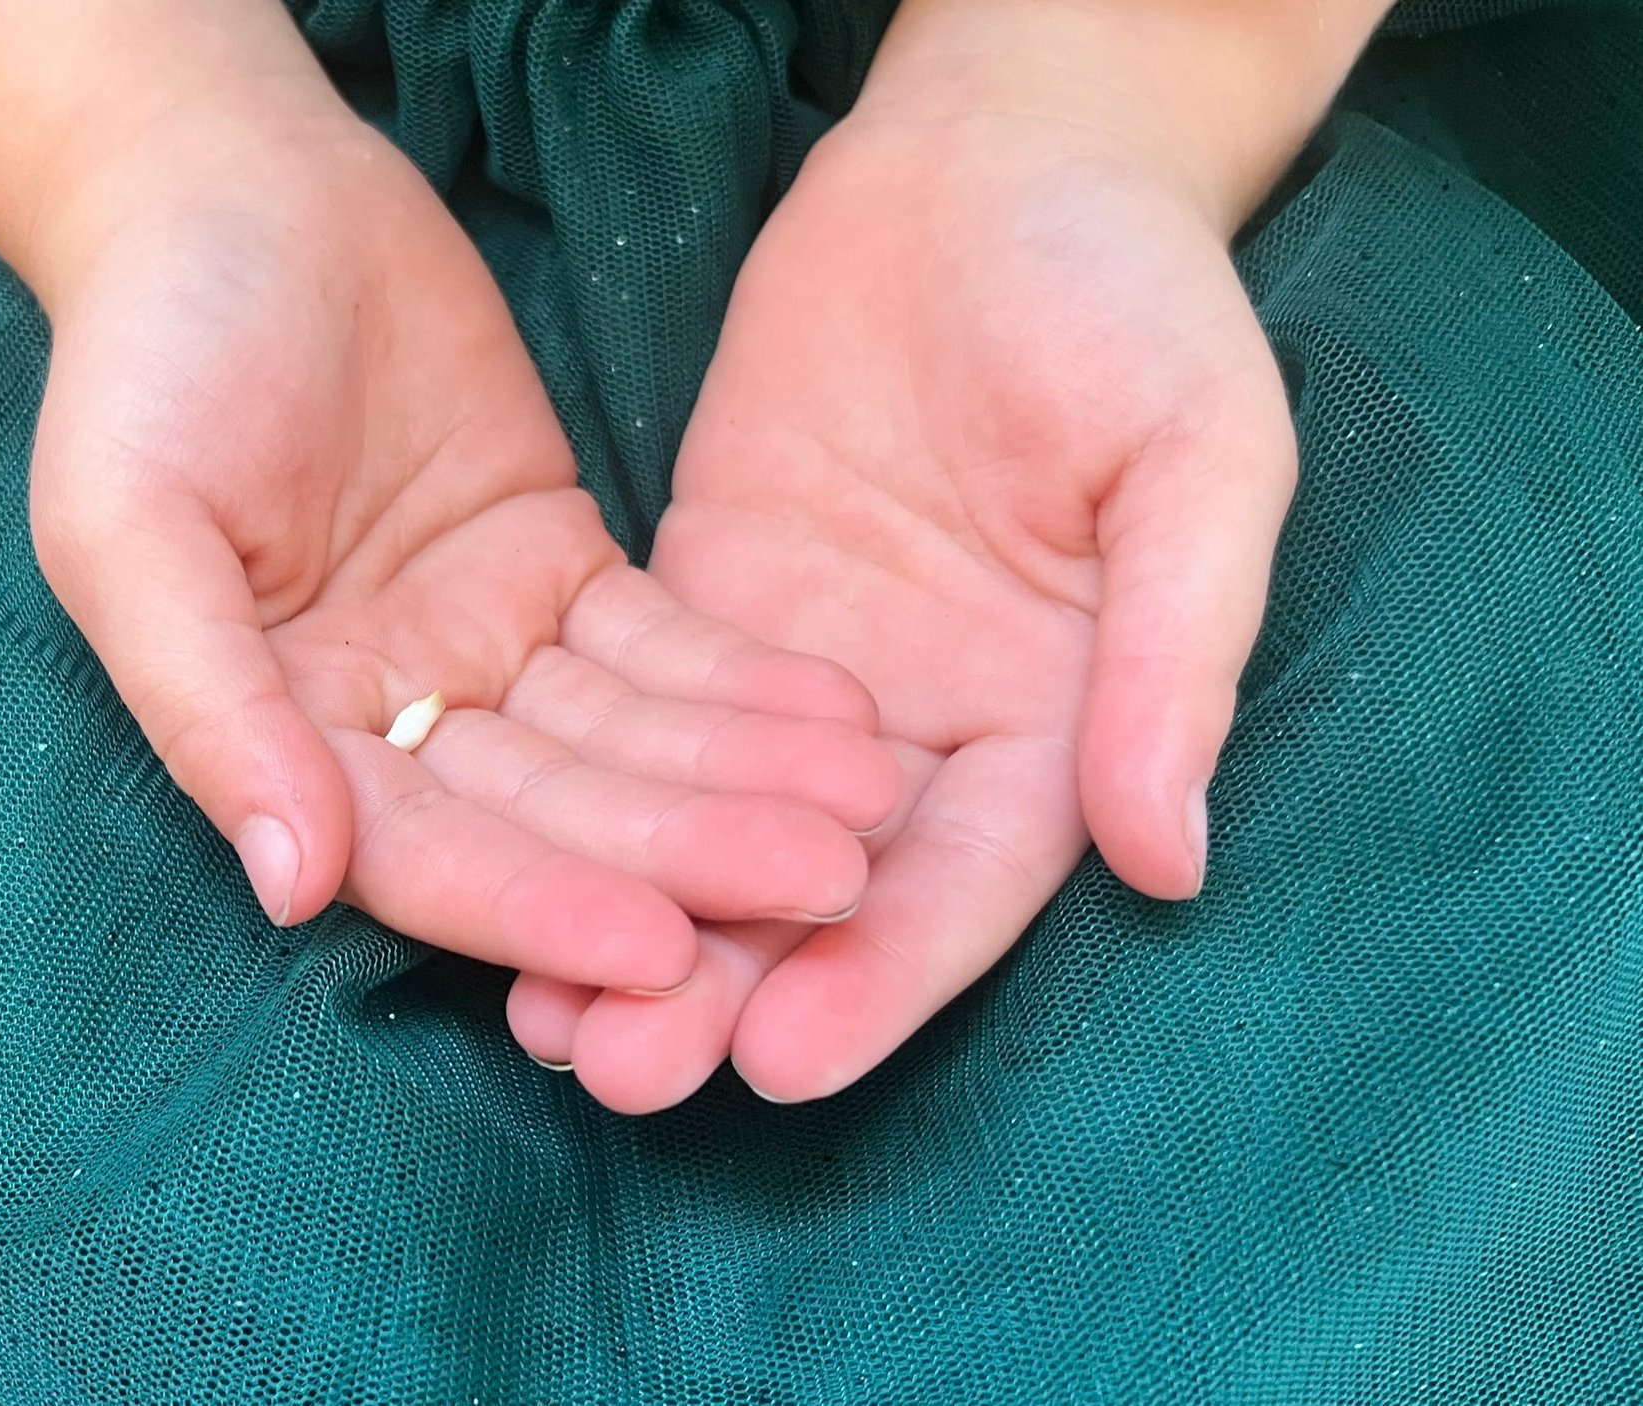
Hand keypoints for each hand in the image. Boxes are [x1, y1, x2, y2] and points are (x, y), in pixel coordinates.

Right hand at [30, 117, 900, 989]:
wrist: (231, 194)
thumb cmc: (149, 358)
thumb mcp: (129, 529)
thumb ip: (209, 708)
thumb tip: (290, 885)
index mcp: (279, 738)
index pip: (421, 855)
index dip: (536, 908)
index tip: (662, 949)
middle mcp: (387, 722)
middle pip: (551, 815)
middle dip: (686, 852)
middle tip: (831, 883)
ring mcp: (481, 648)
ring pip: (626, 740)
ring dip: (744, 777)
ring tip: (878, 801)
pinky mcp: (556, 566)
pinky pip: (662, 643)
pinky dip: (745, 682)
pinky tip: (845, 714)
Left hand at [509, 105, 1298, 1108]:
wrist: (1000, 159)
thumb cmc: (1132, 296)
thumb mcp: (1195, 462)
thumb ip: (1171, 656)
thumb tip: (1164, 860)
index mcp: (1055, 724)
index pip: (964, 887)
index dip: (880, 978)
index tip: (784, 1065)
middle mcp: (922, 730)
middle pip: (819, 891)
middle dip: (725, 985)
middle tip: (620, 1073)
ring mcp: (805, 673)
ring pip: (710, 827)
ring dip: (630, 922)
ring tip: (541, 1024)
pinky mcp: (705, 596)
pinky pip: (635, 715)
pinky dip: (577, 796)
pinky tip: (499, 866)